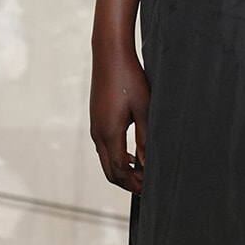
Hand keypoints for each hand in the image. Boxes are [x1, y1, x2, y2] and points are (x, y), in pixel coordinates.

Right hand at [90, 42, 149, 192]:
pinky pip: (104, 148)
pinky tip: (132, 156)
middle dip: (127, 182)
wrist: (109, 56)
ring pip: (105, 160)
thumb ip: (145, 139)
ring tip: (142, 174)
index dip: (134, 183)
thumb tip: (146, 164)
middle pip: (109, 170)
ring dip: (122, 171)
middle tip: (146, 187)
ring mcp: (95, 127)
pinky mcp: (96, 120)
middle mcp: (98, 133)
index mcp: (109, 133)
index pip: (119, 171)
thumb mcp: (145, 110)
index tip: (149, 189)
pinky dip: (117, 158)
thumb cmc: (130, 79)